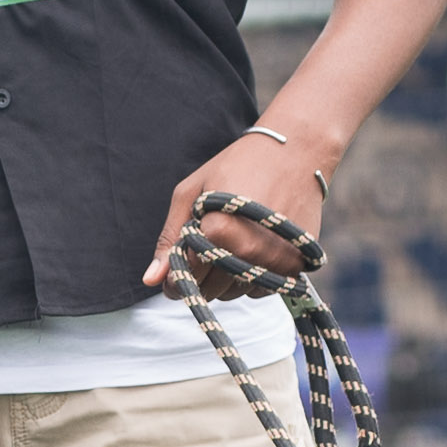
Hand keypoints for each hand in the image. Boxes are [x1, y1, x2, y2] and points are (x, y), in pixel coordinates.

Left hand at [143, 135, 323, 291]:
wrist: (295, 152)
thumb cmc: (237, 166)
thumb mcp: (192, 193)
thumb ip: (170, 238)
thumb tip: (150, 280)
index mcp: (219, 231)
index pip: (187, 278)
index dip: (176, 276)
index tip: (176, 267)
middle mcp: (250, 251)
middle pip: (211, 291)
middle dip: (202, 276)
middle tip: (207, 246)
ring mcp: (276, 260)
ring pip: (236, 294)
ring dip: (227, 277)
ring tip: (233, 241)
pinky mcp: (296, 266)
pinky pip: (260, 290)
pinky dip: (252, 278)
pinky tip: (253, 248)